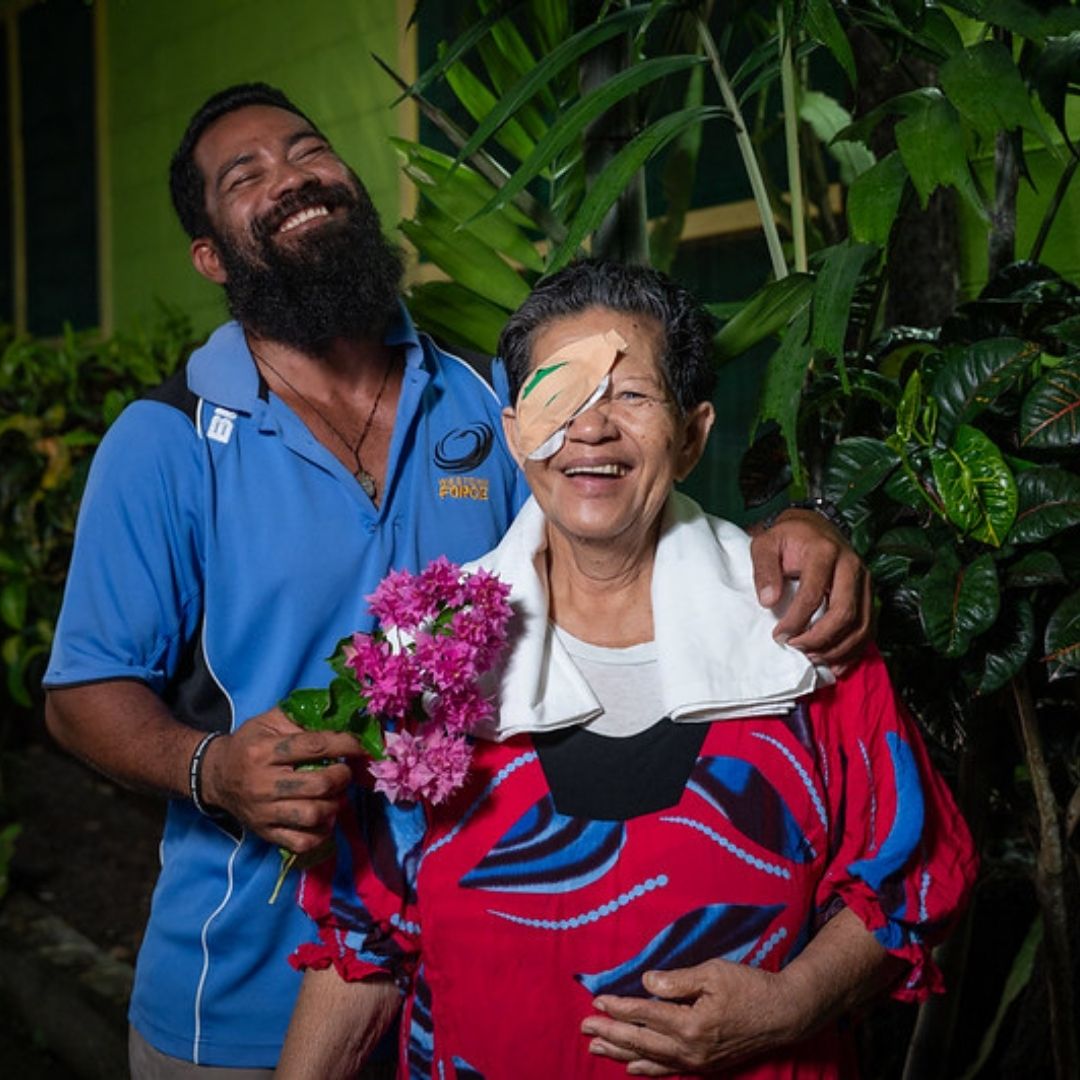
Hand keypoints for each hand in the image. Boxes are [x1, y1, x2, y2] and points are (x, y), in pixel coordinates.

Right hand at [200, 707, 362, 850]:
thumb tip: (341, 718)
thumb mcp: (268, 722)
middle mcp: (263, 783)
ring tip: (336, 794)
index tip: (362, 745)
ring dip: (335, 804)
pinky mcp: (266, 833)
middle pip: (319, 784)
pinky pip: (302, 842)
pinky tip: (324, 817)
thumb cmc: (249, 744)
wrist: (215, 776)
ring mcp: (264, 812)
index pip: (314, 746)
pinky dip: (321, 832)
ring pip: (314, 814)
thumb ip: (301, 718)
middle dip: (343, 776)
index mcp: (264, 750)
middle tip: (345, 771)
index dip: (345, 744)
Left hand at [581, 959, 801, 1075]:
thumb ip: (677, 980)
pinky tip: (632, 1067)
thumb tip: (646, 983)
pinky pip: (669, 1070)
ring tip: (596, 1047)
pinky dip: (648, 1069)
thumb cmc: (750, 987)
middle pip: (642, 1040)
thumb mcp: (713, 973)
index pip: (645, 1014)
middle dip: (611, 1033)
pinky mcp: (705, 1065)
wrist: (784, 1015)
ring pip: (651, 1059)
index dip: (619, 1007)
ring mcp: (698, 1061)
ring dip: (621, 1053)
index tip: (597, 1000)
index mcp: (691, 1023)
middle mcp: (691, 1048)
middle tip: (585, 1027)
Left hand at [749, 509, 871, 673]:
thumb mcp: (765, 544)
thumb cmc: (787, 538)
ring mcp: (865, 580)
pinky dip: (854, 649)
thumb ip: (764, 569)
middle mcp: (851, 565)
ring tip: (812, 657)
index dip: (796, 620)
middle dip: (819, 638)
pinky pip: (869, 627)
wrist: (812, 527)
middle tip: (796, 648)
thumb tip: (768, 601)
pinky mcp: (869, 594)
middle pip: (844, 612)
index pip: (813, 593)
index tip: (778, 635)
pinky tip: (836, 662)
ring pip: (861, 624)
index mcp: (825, 551)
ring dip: (837, 648)